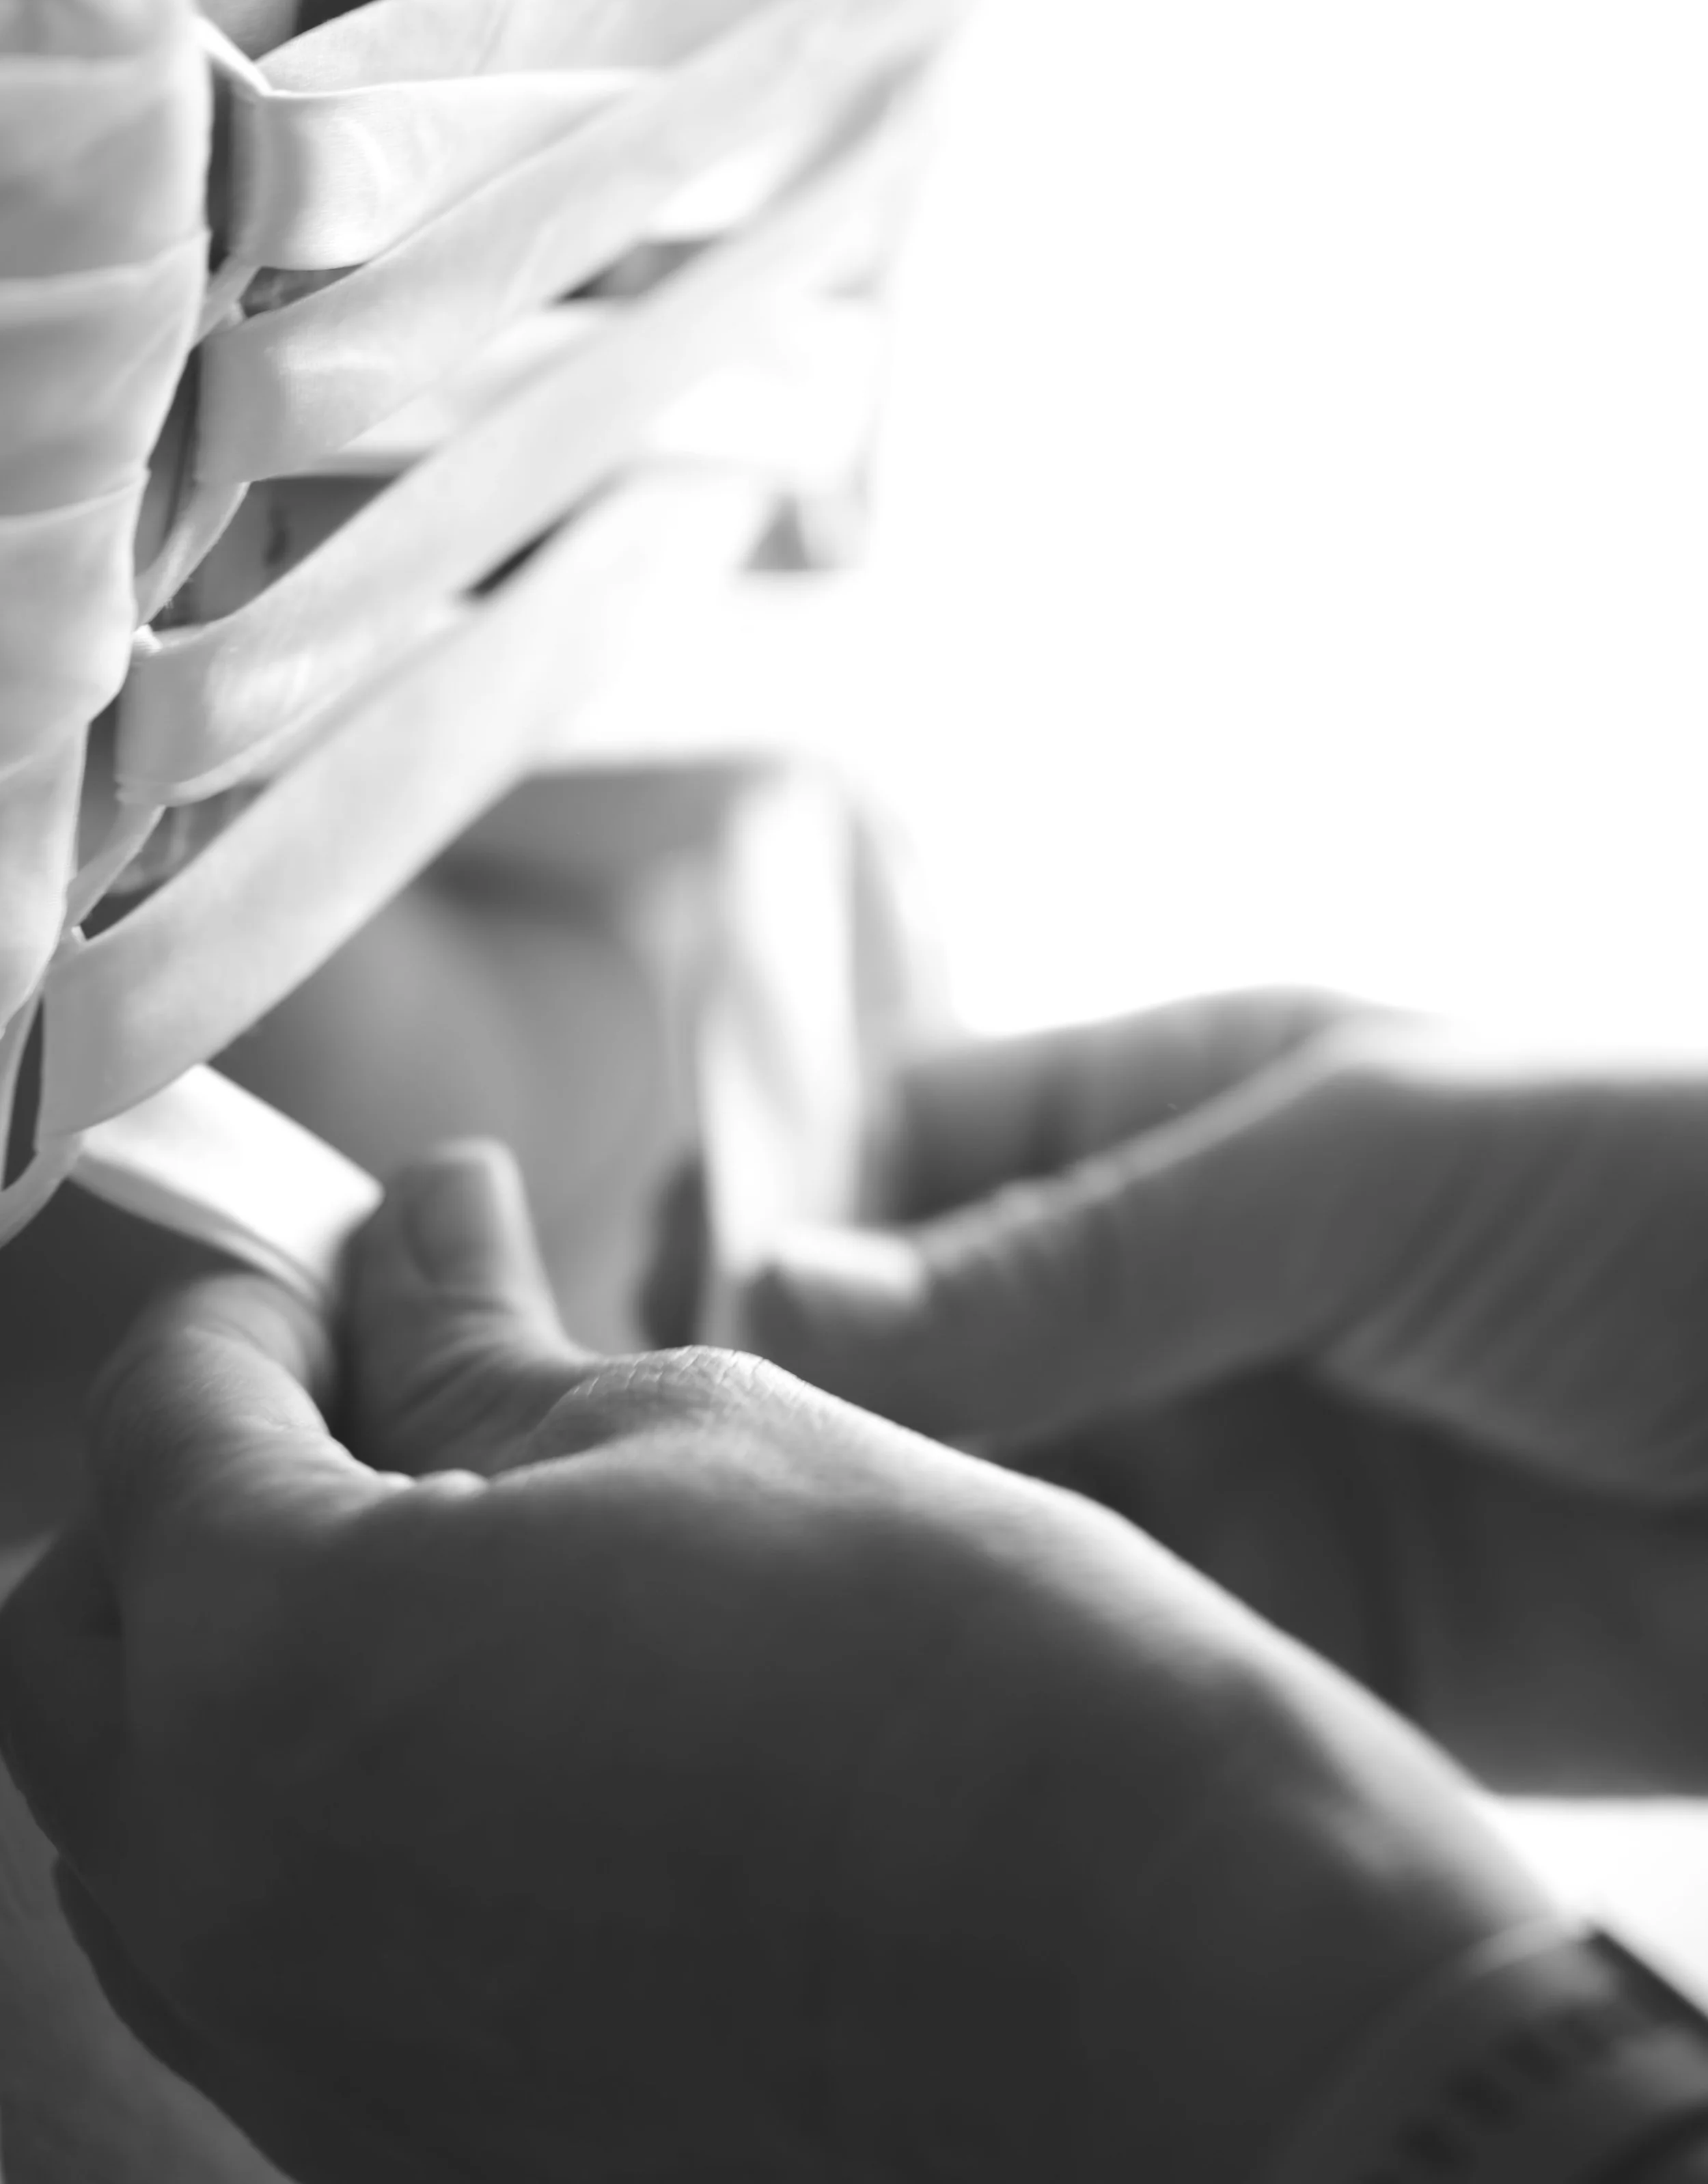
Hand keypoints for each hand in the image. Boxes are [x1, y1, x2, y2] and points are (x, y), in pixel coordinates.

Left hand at [0, 1144, 1548, 2183]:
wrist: (1163, 2005)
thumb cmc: (954, 1684)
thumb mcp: (695, 1431)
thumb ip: (479, 1343)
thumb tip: (411, 1230)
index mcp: (275, 1662)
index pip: (162, 1413)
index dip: (268, 1298)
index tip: (371, 1254)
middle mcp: (229, 1894)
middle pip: (90, 1624)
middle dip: (203, 1474)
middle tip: (379, 1391)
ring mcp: (300, 2054)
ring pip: (153, 1801)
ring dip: (240, 1649)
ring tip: (441, 1556)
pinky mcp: (394, 2146)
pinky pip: (262, 1943)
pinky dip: (313, 1807)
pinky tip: (490, 1735)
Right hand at [739, 990, 1707, 1789]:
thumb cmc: (1633, 1189)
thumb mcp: (1342, 1168)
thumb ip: (1073, 1249)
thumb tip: (779, 1288)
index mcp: (1161, 1123)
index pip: (897, 1162)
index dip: (791, 1234)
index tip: (708, 1335)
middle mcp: (1160, 1292)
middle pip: (916, 1352)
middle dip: (832, 1418)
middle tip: (748, 1499)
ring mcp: (1217, 1461)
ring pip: (987, 1506)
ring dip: (916, 1552)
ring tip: (830, 1609)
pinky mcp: (1280, 1626)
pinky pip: (1105, 1646)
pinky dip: (1034, 1672)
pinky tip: (972, 1696)